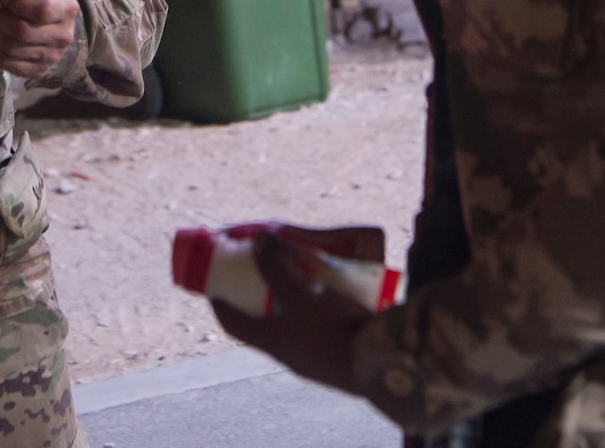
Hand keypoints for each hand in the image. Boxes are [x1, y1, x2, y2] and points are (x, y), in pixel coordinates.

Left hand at [0, 0, 78, 77]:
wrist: (52, 13)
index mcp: (67, 8)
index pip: (40, 10)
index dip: (17, 3)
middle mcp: (64, 36)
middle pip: (22, 31)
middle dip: (2, 18)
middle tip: (1, 10)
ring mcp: (53, 56)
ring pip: (12, 48)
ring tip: (2, 23)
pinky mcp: (39, 70)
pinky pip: (8, 64)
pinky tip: (4, 38)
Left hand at [212, 230, 372, 392]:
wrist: (388, 365)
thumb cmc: (336, 333)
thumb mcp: (300, 296)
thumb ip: (276, 267)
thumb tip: (259, 240)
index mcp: (274, 343)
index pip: (232, 322)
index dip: (220, 297)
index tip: (216, 275)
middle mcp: (293, 349)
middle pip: (267, 312)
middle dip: (266, 283)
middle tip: (270, 257)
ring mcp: (319, 351)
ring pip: (298, 314)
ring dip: (298, 287)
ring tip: (306, 261)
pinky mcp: (344, 346)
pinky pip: (326, 318)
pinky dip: (326, 295)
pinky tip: (337, 279)